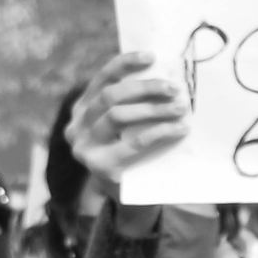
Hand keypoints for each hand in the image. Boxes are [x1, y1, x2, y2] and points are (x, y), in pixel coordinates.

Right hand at [67, 49, 188, 186]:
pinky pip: (133, 142)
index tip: (151, 56)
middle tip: (174, 88)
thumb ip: (133, 105)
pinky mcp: (100, 167)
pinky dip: (160, 132)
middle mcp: (76, 126)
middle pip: (110, 95)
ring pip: (118, 116)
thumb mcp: (128, 128)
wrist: (131, 201)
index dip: (125, 64)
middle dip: (145, 88)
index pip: (102, 78)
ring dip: (153, 109)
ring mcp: (84, 147)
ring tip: (180, 108)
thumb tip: (164, 75)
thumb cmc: (134, 157)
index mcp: (81, 109)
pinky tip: (179, 129)